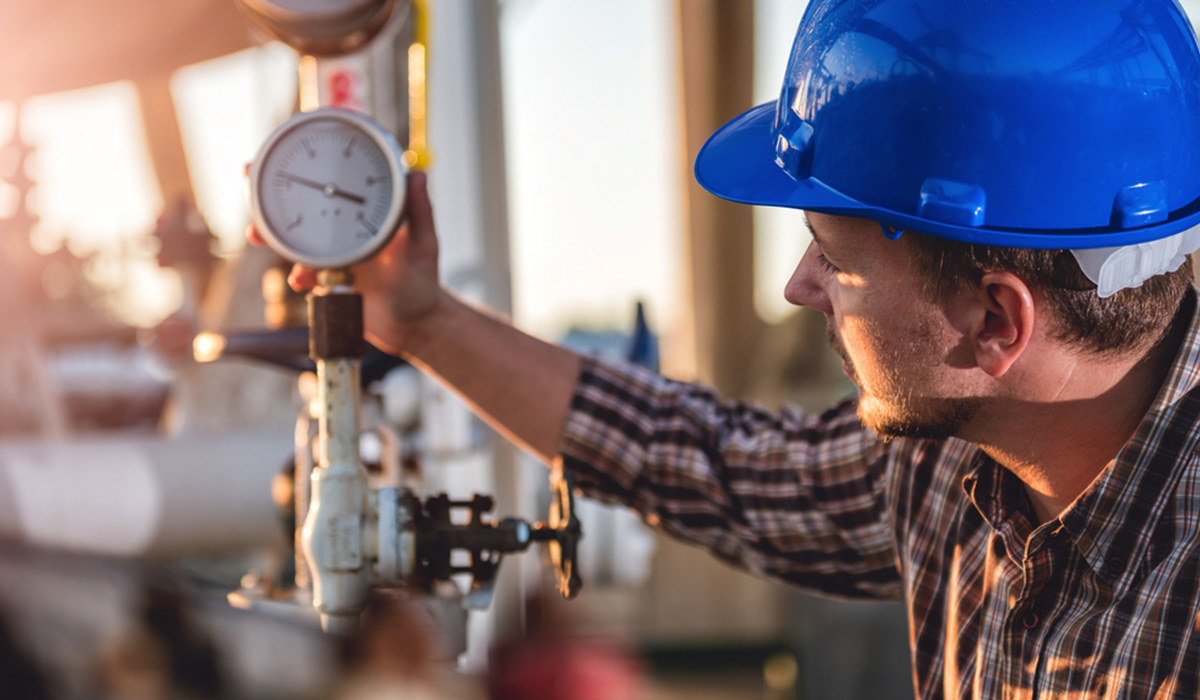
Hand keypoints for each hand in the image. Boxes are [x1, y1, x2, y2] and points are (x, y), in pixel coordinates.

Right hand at [247, 170, 444, 356]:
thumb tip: (418, 175)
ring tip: (256, 234)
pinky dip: (297, 274)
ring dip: (271, 233)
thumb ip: (421, 213)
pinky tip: (300, 279)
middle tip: (249, 179)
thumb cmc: (423, 282)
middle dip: (273, 190)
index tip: (291, 141)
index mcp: (369, 209)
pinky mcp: (325, 276)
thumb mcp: (423, 246)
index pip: (339, 174)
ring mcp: (334, 251)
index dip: (313, 156)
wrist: (412, 326)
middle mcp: (346, 226)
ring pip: (295, 235)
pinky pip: (302, 271)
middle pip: (304, 200)